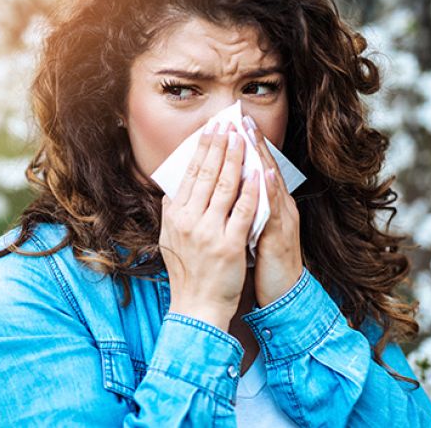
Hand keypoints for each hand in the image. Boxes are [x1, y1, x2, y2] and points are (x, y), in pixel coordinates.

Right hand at [159, 121, 260, 330]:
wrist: (197, 305)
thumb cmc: (187, 271)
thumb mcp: (170, 238)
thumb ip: (173, 212)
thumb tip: (174, 187)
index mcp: (175, 216)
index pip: (190, 174)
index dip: (202, 149)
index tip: (212, 130)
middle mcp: (190, 220)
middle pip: (208, 174)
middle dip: (220, 146)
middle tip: (229, 125)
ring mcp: (210, 232)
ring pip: (226, 187)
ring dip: (236, 159)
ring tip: (244, 139)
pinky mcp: (230, 245)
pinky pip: (244, 211)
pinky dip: (252, 189)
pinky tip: (259, 172)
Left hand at [243, 115, 303, 307]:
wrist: (283, 293)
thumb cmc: (265, 261)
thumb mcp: (250, 228)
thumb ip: (242, 207)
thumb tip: (224, 189)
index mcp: (270, 205)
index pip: (255, 170)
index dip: (246, 148)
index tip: (233, 124)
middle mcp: (279, 207)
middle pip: (266, 169)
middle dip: (254, 143)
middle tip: (242, 118)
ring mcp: (283, 220)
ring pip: (272, 183)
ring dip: (263, 158)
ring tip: (252, 136)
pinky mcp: (282, 236)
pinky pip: (275, 210)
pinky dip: (270, 191)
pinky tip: (265, 174)